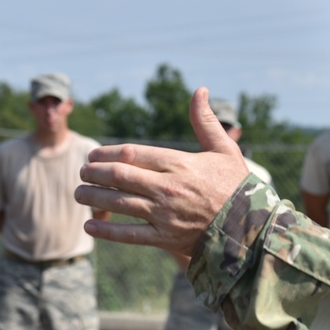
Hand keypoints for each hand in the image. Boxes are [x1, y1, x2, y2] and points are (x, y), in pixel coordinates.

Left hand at [75, 88, 249, 257]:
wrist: (250, 227)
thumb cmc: (237, 186)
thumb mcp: (224, 149)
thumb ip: (205, 121)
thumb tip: (199, 90)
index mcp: (180, 163)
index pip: (133, 153)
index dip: (108, 153)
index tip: (93, 154)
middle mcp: (168, 187)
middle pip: (120, 177)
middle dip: (95, 173)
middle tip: (82, 171)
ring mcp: (165, 214)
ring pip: (120, 203)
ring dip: (94, 197)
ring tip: (79, 193)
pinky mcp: (166, 238)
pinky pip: (130, 235)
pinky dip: (108, 231)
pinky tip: (90, 226)